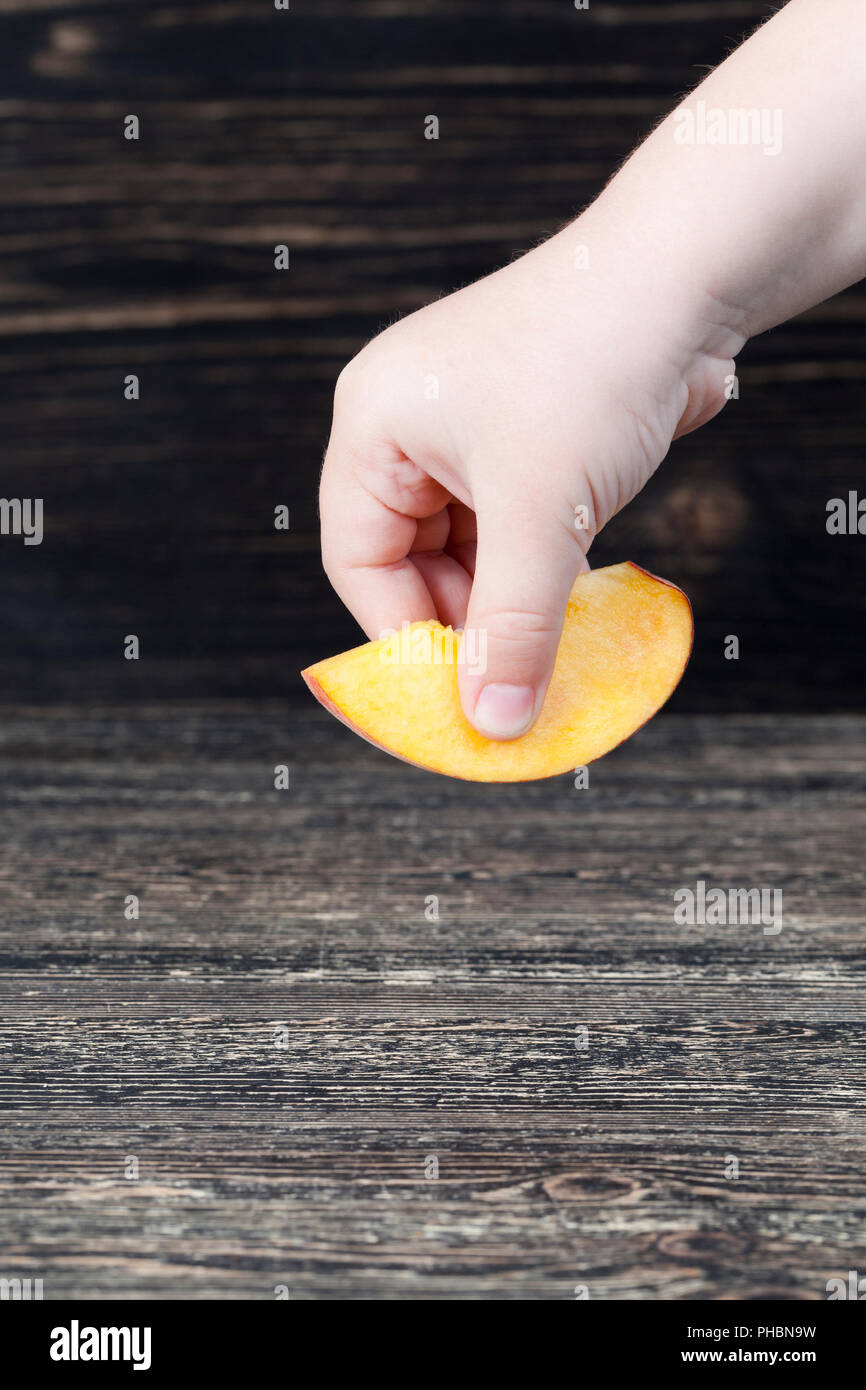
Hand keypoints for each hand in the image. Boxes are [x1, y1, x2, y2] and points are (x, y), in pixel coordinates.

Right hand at [320, 216, 738, 738]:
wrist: (689, 274)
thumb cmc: (591, 364)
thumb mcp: (539, 512)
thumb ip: (513, 626)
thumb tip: (494, 721)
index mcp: (374, 423)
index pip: (357, 558)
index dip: (400, 633)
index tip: (451, 695)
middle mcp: (412, 425)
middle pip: (409, 558)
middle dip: (460, 620)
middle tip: (505, 679)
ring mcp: (473, 428)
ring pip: (469, 547)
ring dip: (505, 598)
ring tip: (543, 645)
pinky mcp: (530, 436)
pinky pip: (514, 524)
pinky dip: (537, 568)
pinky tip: (567, 602)